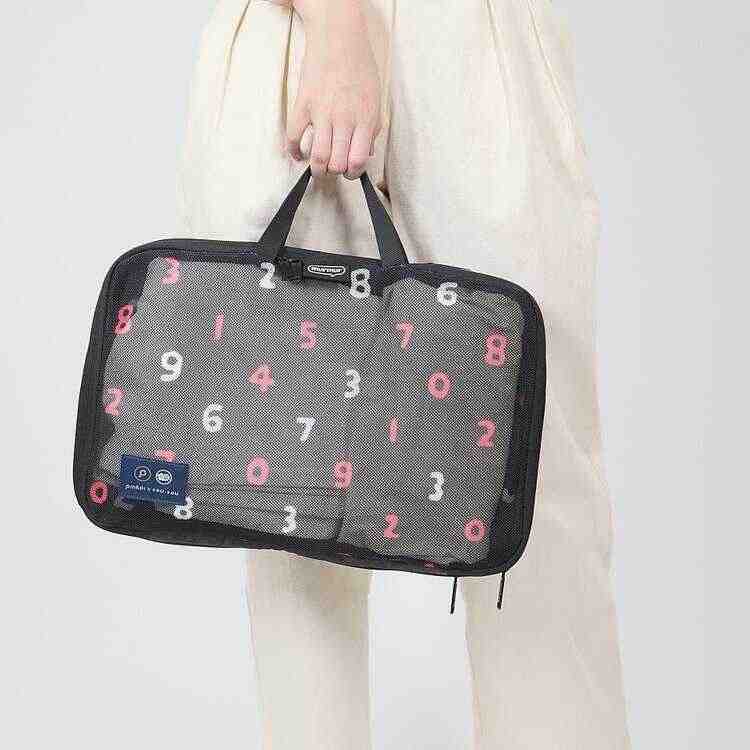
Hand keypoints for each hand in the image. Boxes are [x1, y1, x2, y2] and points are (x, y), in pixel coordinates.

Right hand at [287, 0, 381, 178]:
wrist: (339, 36)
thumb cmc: (360, 67)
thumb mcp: (375, 99)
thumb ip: (371, 129)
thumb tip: (365, 153)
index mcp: (364, 119)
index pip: (358, 160)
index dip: (353, 172)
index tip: (349, 171)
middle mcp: (344, 119)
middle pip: (337, 163)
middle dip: (335, 173)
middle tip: (332, 169)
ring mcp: (322, 113)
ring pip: (318, 156)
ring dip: (317, 169)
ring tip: (317, 168)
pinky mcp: (303, 104)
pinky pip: (294, 136)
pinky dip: (293, 150)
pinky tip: (297, 154)